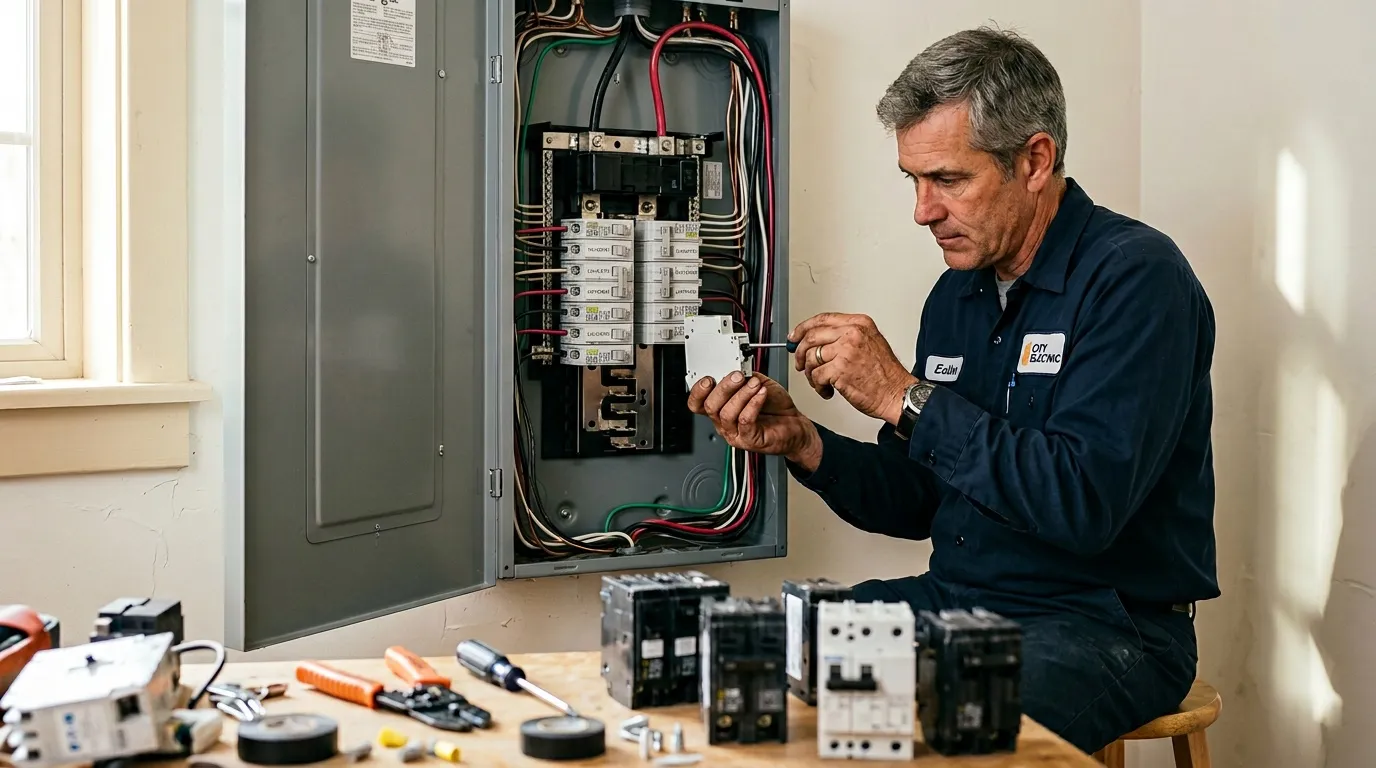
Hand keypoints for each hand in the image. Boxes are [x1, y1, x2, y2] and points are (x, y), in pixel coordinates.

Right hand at [687, 372, 821, 469]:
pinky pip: (745, 421)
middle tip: (738, 377)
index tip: (709, 377)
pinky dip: (753, 404)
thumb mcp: (756, 384)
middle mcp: (724, 423)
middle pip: (710, 406)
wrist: (795, 424)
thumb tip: (735, 367)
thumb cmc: (775, 407)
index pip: (697, 403)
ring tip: (755, 384)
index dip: (697, 391)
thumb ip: (743, 376)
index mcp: (721, 408)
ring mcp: (735, 433)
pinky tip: (761, 394)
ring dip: (741, 394)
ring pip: (726, 414)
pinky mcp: (749, 440)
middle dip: (723, 388)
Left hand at [789, 313, 918, 424]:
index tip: (794, 337)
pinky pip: (817, 376)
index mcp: (859, 323)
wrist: (897, 393)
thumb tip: (816, 340)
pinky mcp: (840, 369)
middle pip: (811, 336)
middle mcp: (852, 333)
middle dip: (801, 353)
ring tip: (822, 382)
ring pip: (812, 358)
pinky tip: (828, 390)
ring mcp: (846, 350)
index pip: (822, 319)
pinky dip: (819, 386)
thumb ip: (845, 336)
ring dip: (812, 374)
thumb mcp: (869, 343)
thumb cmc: (885, 374)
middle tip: (801, 364)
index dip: (803, 328)